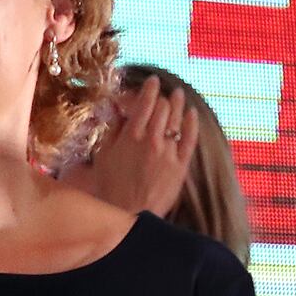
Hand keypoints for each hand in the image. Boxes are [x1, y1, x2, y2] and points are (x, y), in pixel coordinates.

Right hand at [63, 75, 198, 215]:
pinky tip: (191, 113)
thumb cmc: (110, 186)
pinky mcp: (180, 165)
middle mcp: (151, 140)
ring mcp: (168, 152)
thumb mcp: (103, 155)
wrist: (127, 213)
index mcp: (130, 136)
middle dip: (163, 96)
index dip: (149, 89)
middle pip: (162, 108)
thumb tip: (120, 112)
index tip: (152, 81)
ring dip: (178, 104)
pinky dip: (191, 123)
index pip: (144, 103)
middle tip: (163, 92)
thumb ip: (114, 131)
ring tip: (179, 94)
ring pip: (176, 119)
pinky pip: (189, 139)